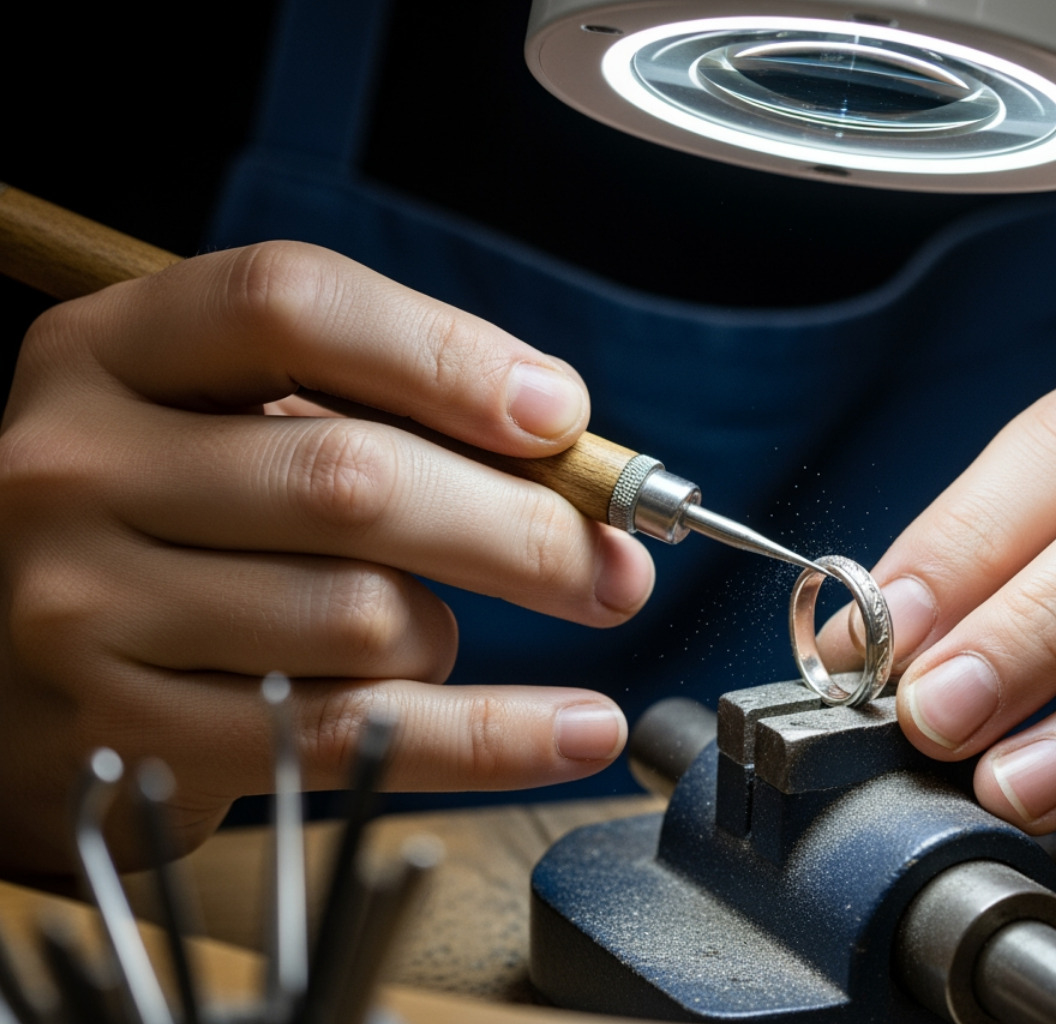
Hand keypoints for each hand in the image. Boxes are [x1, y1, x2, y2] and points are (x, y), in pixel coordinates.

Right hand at [0, 242, 654, 872]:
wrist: (0, 671)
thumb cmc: (162, 528)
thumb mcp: (226, 425)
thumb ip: (375, 413)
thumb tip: (570, 450)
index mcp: (109, 353)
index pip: (291, 306)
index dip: (447, 354)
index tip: (561, 415)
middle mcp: (74, 467)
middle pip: (352, 477)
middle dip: (525, 527)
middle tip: (619, 565)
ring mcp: (83, 607)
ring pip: (364, 617)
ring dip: (452, 635)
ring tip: (440, 634)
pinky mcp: (126, 731)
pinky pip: (353, 733)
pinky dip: (491, 738)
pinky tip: (573, 729)